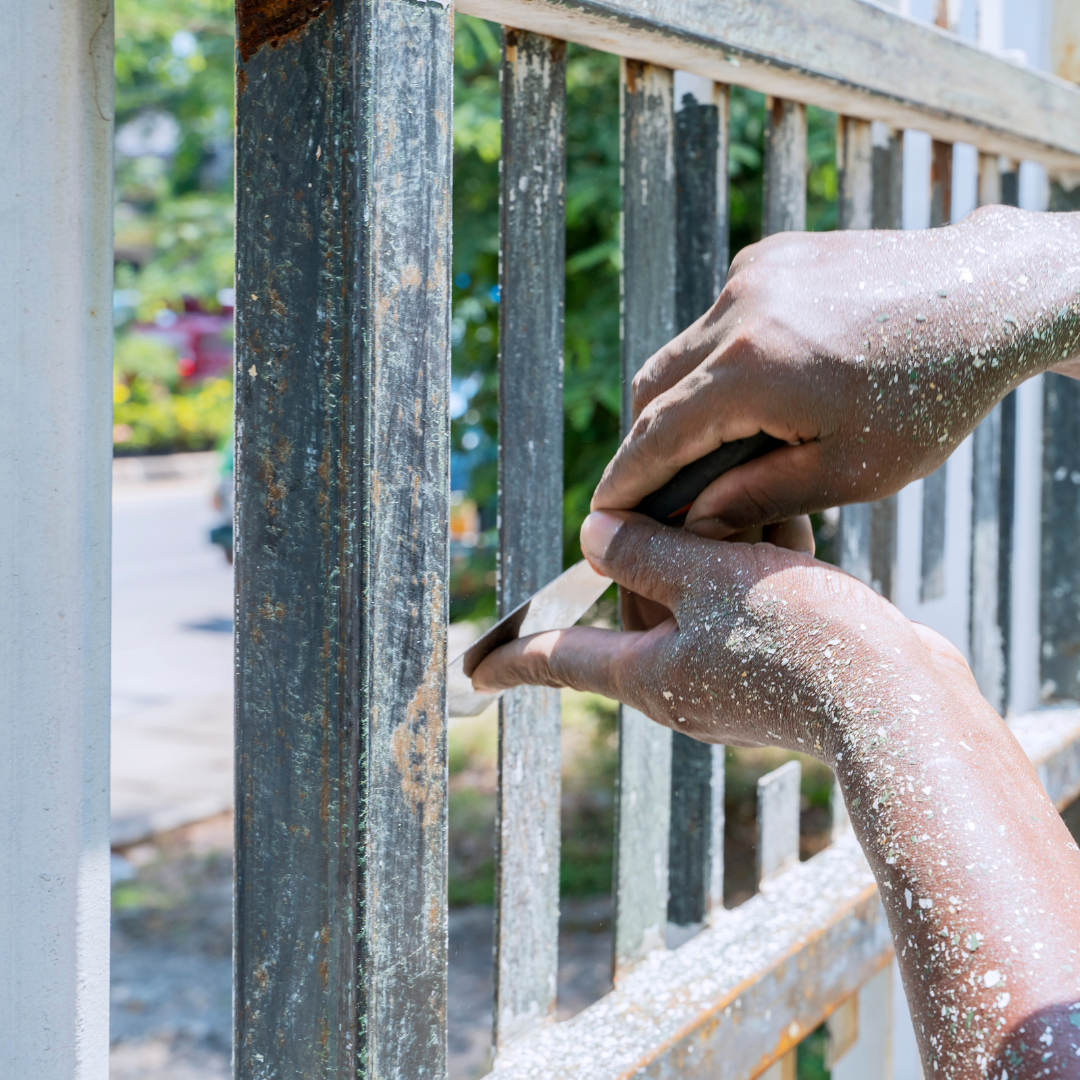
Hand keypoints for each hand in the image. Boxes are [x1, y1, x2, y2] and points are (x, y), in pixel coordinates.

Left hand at [474, 512, 1079, 1077]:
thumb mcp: (708, 576)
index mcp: (645, 674)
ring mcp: (723, 689)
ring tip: (759, 532)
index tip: (467, 670)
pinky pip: (737, 617)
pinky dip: (751, 578)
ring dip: (715, 560)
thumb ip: (645, 552)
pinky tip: (787, 547)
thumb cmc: (798, 638)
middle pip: (635, 613)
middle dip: (657, 560)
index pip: (557, 659)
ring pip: (694, 606)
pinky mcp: (768, 681)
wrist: (898, 698)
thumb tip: (593, 535)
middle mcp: (675, 690)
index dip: (508, 658)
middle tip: (692, 520)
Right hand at [592, 206, 1079, 537]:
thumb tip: (696, 520)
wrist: (989, 294)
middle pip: (652, 388)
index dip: (625, 479)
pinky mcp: (769, 257)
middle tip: (651, 487)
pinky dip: (715, 360)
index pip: (658, 435)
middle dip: (643, 442)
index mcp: (753, 369)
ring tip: (706, 443)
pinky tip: (750, 390)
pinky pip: (717, 319)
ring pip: (681, 350)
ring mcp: (751, 275)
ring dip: (679, 399)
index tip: (601, 511)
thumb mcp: (853, 472)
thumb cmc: (931, 396)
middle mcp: (738, 310)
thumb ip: (761, 496)